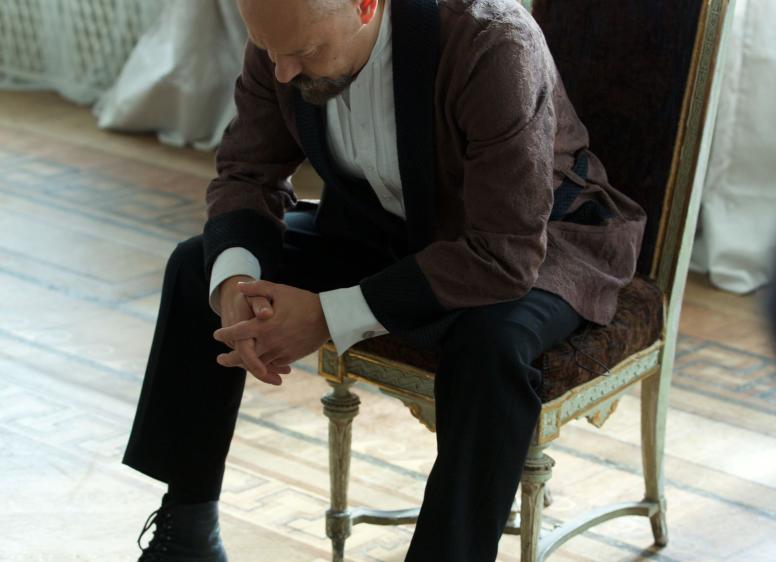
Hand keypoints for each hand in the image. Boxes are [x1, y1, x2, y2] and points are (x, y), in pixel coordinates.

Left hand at [213, 280, 330, 370]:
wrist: (328, 318)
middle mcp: (270, 342)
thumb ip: (257, 288)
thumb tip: (239, 286)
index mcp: (264, 325)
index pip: (237, 333)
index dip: (225, 334)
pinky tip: (257, 363)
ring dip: (245, 364)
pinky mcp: (289, 358)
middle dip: (230, 359)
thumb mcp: (279, 290)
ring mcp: (280, 352)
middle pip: (243, 356)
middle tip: (220, 359)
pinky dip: (263, 366)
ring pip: (257, 364)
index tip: (216, 334)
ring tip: (236, 362)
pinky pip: (271, 365)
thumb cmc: (303, 301)